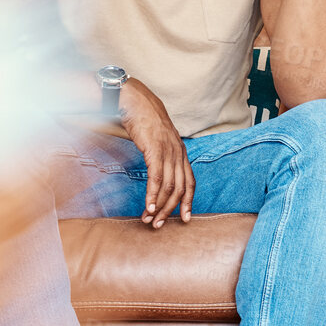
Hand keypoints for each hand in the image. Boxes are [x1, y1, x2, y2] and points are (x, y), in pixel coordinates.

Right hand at [119, 78, 193, 227]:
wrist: (135, 100)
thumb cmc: (144, 120)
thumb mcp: (157, 140)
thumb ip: (161, 155)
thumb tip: (157, 172)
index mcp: (181, 152)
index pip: (190, 182)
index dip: (188, 202)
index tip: (185, 218)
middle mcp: (178, 153)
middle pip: (180, 189)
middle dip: (171, 210)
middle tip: (159, 225)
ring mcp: (168, 151)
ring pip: (169, 187)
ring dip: (159, 207)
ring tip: (149, 220)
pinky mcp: (155, 150)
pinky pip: (156, 178)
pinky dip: (153, 195)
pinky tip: (149, 206)